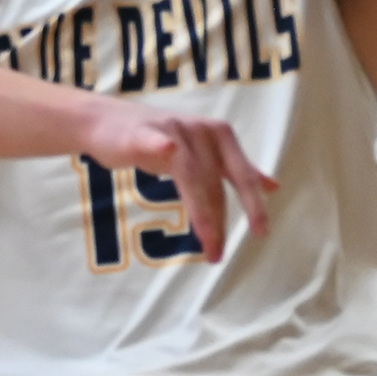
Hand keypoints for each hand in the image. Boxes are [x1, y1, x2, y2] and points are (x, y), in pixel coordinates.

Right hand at [80, 101, 276, 259]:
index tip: (261, 233)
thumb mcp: (202, 151)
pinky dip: (161, 146)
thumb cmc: (156, 137)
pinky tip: (167, 150)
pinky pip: (153, 141)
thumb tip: (273, 187)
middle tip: (217, 254)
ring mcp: (170, 130)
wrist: (103, 120)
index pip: (241, 174)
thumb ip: (235, 168)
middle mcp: (200, 131)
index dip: (252, 204)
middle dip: (219, 222)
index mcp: (219, 135)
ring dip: (200, 213)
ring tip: (205, 243)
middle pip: (214, 183)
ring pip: (191, 176)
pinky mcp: (140, 134)